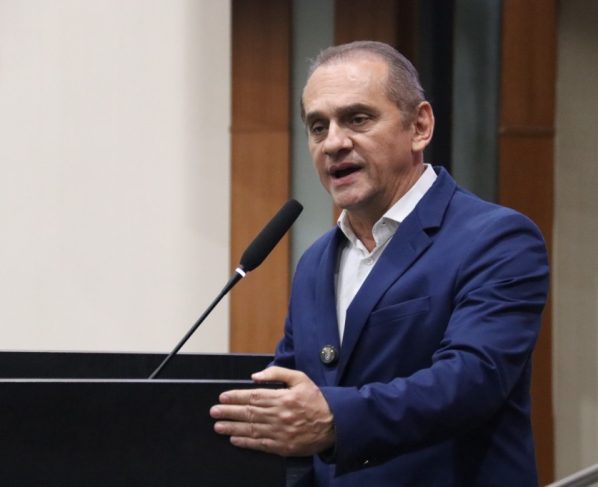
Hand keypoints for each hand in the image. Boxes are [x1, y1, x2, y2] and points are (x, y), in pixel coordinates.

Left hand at [210, 366, 334, 455]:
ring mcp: (280, 432)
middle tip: (214, 412)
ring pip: (251, 429)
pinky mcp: (283, 446)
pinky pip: (260, 444)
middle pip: (248, 413)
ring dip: (232, 428)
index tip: (223, 397)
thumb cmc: (316, 400)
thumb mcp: (300, 378)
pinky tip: (235, 439)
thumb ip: (277, 373)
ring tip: (218, 426)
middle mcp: (279, 415)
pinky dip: (246, 442)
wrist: (335, 424)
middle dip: (229, 412)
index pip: (253, 396)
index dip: (236, 397)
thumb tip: (256, 375)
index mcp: (282, 397)